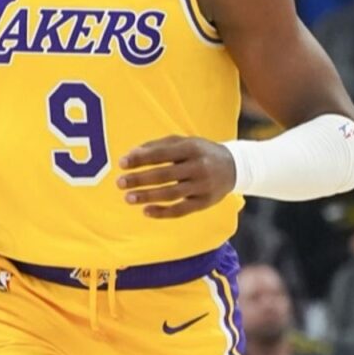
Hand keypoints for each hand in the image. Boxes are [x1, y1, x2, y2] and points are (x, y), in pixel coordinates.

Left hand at [116, 136, 236, 218]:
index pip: (161, 154)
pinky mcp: (205, 202)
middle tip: (119, 183)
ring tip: (128, 198)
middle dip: (140, 179)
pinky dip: (163, 212)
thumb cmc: (200, 152)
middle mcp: (198, 167)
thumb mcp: (183, 142)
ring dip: (147, 196)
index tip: (121, 163)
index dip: (140, 159)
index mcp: (191, 148)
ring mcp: (203, 186)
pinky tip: (146, 211)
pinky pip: (181, 210)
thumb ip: (157, 146)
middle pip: (164, 175)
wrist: (234, 166)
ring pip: (171, 194)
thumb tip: (131, 155)